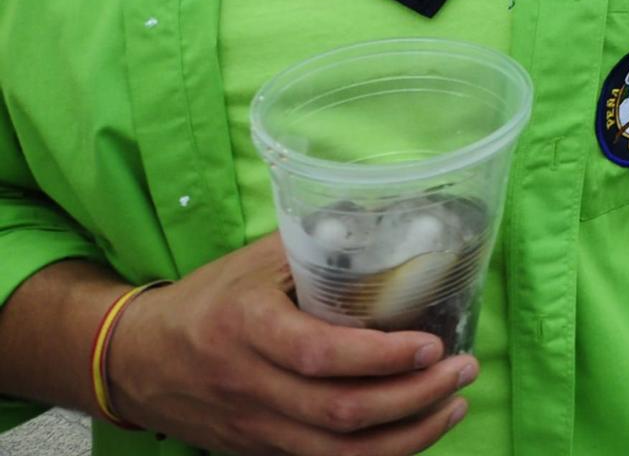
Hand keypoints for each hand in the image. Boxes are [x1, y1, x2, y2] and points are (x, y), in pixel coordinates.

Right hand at [111, 233, 475, 455]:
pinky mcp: (260, 450)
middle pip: (340, 413)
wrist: (136, 361)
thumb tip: (396, 225)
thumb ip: (318, 246)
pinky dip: (378, 454)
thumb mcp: (255, 262)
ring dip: (408, 435)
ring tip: (456, 404)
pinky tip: (416, 431)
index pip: (320, 355)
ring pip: (338, 452)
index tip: (432, 344)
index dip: (381, 357)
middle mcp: (249, 385)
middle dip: (414, 398)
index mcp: (247, 327)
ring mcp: (254, 426)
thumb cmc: (208, 299)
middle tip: (463, 369)